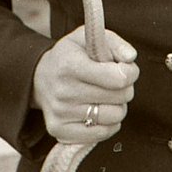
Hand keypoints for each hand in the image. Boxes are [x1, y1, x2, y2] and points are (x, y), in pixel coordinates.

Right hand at [32, 25, 138, 143]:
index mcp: (70, 65)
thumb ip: (114, 43)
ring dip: (117, 106)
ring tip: (105, 96)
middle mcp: (63, 92)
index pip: (118, 79)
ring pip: (115, 117)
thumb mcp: (87, 37)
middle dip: (125, 88)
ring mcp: (61, 114)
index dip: (130, 72)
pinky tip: (99, 110)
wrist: (40, 77)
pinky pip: (102, 133)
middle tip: (113, 82)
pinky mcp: (61, 132)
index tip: (125, 68)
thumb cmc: (70, 56)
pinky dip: (108, 123)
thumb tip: (130, 58)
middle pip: (120, 97)